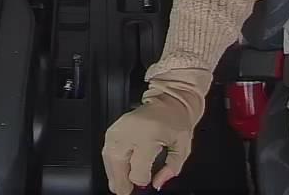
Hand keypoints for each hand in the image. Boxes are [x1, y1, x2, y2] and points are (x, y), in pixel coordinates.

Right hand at [102, 69, 210, 194]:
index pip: (137, 172)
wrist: (168, 102)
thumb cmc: (176, 122)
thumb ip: (171, 169)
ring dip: (115, 175)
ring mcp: (118, 130)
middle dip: (125, 182)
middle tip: (130, 189)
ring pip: (109, 162)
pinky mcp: (111, 130)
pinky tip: (120, 170)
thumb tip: (157, 184)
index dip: (143, 181)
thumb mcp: (182, 147)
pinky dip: (112, 165)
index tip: (147, 182)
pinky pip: (106, 154)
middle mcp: (129, 132)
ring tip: (124, 183)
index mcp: (148, 136)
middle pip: (119, 167)